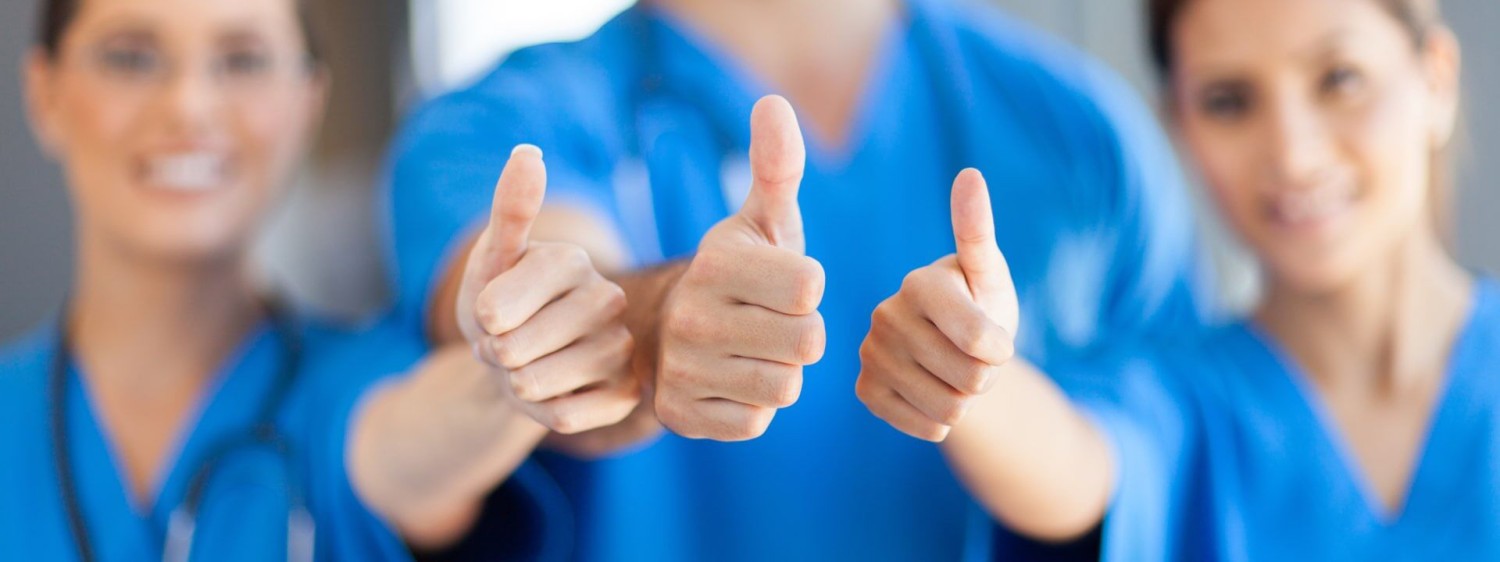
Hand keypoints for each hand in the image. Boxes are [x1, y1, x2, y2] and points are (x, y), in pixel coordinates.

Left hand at [456, 145, 639, 433]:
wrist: (519, 361)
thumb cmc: (499, 305)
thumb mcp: (491, 260)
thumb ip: (509, 210)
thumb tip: (528, 151)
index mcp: (572, 260)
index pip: (497, 308)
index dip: (479, 321)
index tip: (493, 312)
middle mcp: (608, 299)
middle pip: (515, 350)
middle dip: (496, 356)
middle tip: (510, 344)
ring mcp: (623, 349)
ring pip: (536, 385)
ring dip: (516, 386)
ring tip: (528, 366)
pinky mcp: (627, 395)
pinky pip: (563, 418)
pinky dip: (542, 414)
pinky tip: (554, 394)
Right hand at [655, 95, 826, 440]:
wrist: (669, 333)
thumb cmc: (740, 272)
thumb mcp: (761, 220)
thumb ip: (776, 166)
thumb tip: (773, 102)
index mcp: (716, 262)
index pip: (811, 286)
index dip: (807, 288)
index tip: (779, 283)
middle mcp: (692, 315)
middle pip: (806, 342)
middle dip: (801, 335)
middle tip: (770, 322)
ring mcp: (682, 368)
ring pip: (785, 386)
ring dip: (780, 372)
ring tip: (752, 351)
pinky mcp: (680, 415)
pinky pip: (756, 422)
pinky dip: (752, 407)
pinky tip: (730, 382)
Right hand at [856, 169, 1019, 441]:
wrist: (954, 350)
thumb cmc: (980, 303)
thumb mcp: (990, 275)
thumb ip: (979, 232)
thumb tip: (969, 174)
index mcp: (919, 283)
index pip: (981, 341)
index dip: (1001, 349)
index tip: (996, 337)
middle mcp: (885, 315)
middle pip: (970, 379)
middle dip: (985, 376)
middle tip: (973, 357)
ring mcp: (871, 354)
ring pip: (949, 408)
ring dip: (966, 400)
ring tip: (954, 373)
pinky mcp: (866, 390)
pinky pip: (925, 426)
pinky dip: (940, 419)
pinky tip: (933, 393)